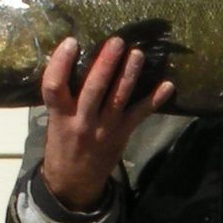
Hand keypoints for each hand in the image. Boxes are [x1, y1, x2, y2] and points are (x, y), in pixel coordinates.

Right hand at [36, 37, 173, 210]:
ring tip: (137, 54)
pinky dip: (154, 100)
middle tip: (117, 42)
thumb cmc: (63, 143)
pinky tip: (168, 86)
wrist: (74, 180)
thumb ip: (63, 97)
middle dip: (106, 65)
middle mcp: (81, 121)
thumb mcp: (55, 121)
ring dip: (129, 75)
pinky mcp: (122, 134)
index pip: (54, 87)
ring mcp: (104, 129)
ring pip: (118, 99)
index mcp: (58, 116)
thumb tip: (75, 60)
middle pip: (93, 89)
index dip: (61, 63)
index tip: (71, 41)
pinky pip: (140, 115)